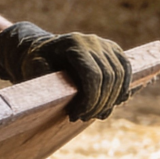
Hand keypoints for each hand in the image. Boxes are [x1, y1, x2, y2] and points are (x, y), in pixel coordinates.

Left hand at [0, 22, 131, 122]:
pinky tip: (111, 104)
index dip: (89, 100)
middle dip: (99, 103)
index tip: (75, 115)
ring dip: (111, 100)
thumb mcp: (33, 68)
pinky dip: (122, 89)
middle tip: (84, 117)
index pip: (93, 75)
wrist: (44, 49)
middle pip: (109, 78)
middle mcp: (93, 41)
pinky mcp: (114, 50)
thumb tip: (62, 94)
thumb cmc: (36, 61)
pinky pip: (126, 71)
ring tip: (96, 114)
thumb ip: (45, 78)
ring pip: (120, 76)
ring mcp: (106, 44)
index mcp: (73, 43)